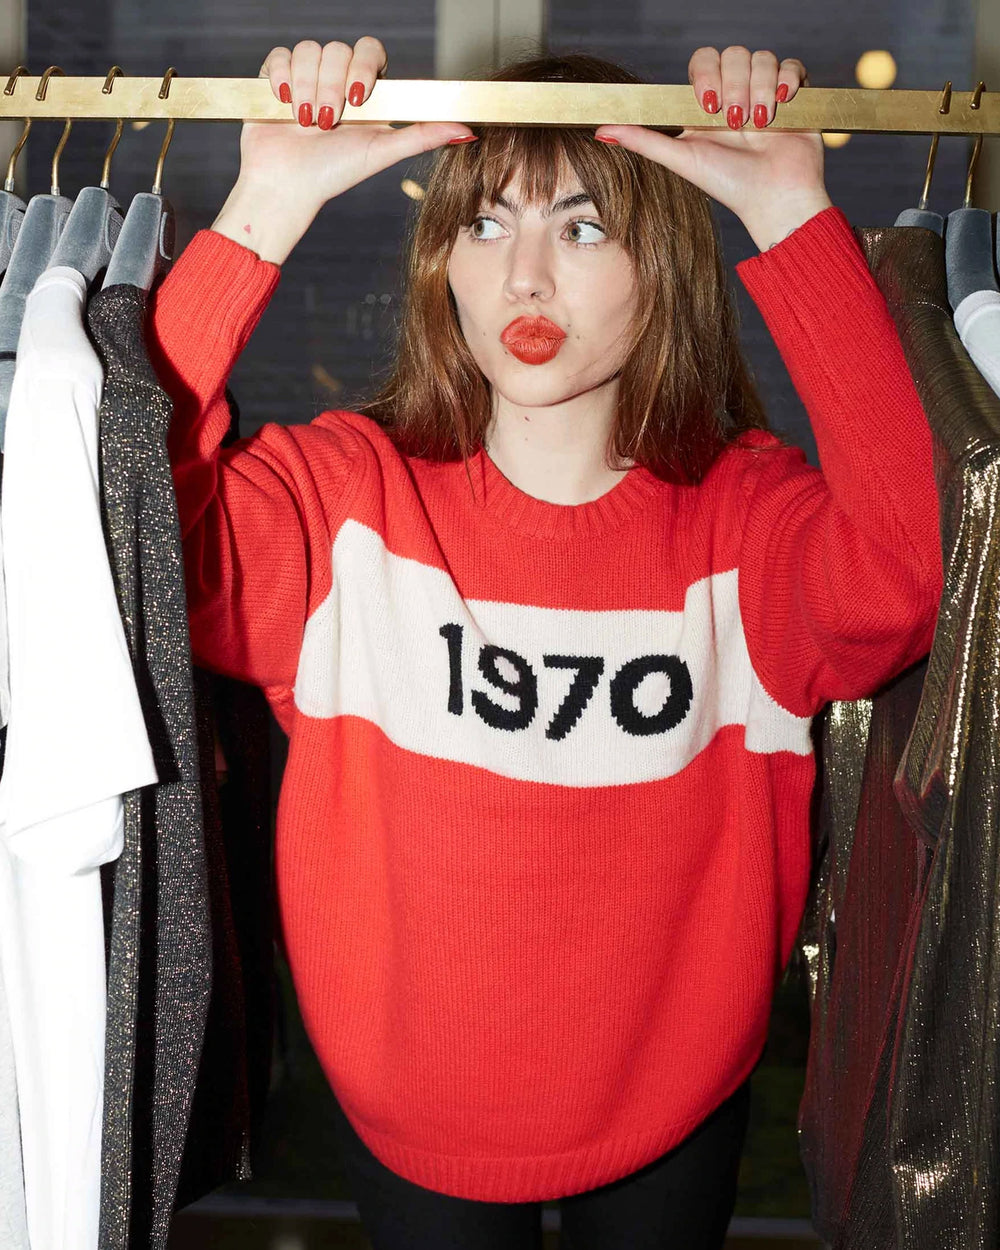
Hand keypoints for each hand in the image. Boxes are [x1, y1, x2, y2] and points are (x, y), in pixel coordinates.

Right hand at [214, 38, 477, 262]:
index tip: (358, 99)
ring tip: (306, 122)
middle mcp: (336, 81)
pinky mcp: (276, 79)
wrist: (286, 187)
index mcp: (364, 93)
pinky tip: (284, 105)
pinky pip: (280, 55)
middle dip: (331, 86)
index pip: (370, 50)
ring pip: (309, 50)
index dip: (363, 66)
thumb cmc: (333, 175)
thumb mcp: (381, 153)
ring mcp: (305, 78)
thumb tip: (467, 131)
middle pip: (338, 49)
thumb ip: (421, 136)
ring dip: (307, 88)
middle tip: (328, 122)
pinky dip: (281, 78)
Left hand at [594, 47, 832, 250]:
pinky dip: (788, 82)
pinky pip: (792, 65)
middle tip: (736, 124)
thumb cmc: (728, 185)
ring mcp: (765, 93)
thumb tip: (600, 131)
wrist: (774, 199)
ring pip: (762, 58)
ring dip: (760, 91)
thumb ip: (643, 141)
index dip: (706, 75)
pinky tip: (781, 107)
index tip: (708, 107)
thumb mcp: (681, 159)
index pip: (703, 61)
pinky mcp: (794, 95)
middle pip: (733, 54)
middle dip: (735, 87)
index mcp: (708, 105)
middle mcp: (736, 94)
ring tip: (760, 126)